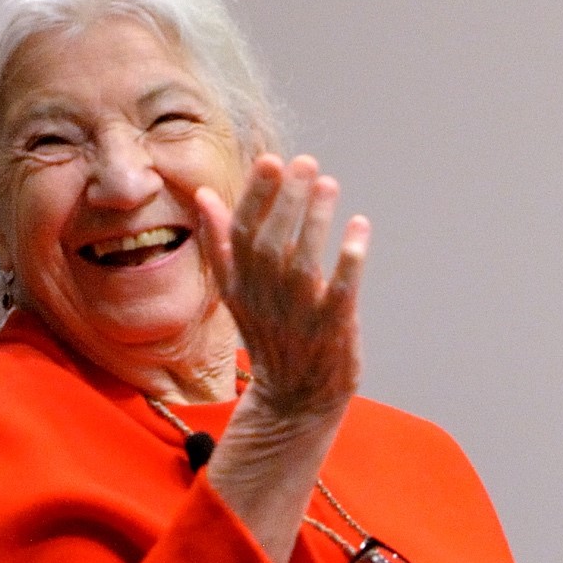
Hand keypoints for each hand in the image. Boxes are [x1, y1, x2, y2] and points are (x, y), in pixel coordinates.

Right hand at [197, 153, 367, 423]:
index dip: (255, 197)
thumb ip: (221, 242)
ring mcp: (297, 318)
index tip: (270, 161)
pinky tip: (359, 225)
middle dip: (286, 201)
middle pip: (269, 244)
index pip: (241, 235)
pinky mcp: (330, 332)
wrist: (293, 401)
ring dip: (315, 221)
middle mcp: (264, 300)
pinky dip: (349, 259)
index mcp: (240, 286)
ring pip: (301, 264)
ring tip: (328, 183)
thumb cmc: (269, 334)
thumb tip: (203, 194)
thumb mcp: (237, 291)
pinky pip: (339, 293)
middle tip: (305, 163)